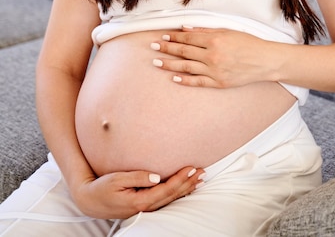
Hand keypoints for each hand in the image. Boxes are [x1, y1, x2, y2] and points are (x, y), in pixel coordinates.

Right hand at [72, 166, 204, 218]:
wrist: (90, 201)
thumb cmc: (102, 187)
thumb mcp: (117, 179)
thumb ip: (138, 177)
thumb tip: (157, 176)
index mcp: (140, 200)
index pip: (166, 189)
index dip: (180, 178)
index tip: (191, 167)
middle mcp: (145, 207)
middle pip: (172, 195)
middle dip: (188, 183)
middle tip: (202, 172)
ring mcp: (145, 208)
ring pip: (171, 199)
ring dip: (186, 189)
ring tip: (199, 180)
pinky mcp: (143, 205)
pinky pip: (164, 200)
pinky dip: (177, 193)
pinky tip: (185, 188)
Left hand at [151, 27, 272, 87]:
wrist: (265, 61)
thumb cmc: (248, 43)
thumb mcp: (227, 31)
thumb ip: (206, 31)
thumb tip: (186, 29)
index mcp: (214, 40)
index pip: (188, 38)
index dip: (174, 37)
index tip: (163, 36)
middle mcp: (212, 56)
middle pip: (184, 51)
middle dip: (167, 48)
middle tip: (153, 47)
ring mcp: (215, 71)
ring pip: (187, 67)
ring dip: (170, 64)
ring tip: (156, 62)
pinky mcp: (219, 83)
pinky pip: (198, 82)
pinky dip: (185, 80)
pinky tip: (174, 78)